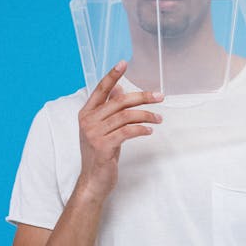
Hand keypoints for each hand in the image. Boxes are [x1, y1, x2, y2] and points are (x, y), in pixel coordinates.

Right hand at [77, 61, 163, 201]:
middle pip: (119, 101)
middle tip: (159, 96)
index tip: (123, 63)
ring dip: (146, 115)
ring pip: (126, 116)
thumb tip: (119, 90)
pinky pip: (127, 131)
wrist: (93, 181)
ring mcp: (94, 134)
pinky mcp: (103, 146)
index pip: (100, 89)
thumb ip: (109, 110)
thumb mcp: (104, 129)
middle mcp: (88, 121)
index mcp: (86, 114)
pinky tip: (150, 130)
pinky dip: (141, 128)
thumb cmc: (100, 155)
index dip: (111, 75)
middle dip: (142, 97)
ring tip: (159, 118)